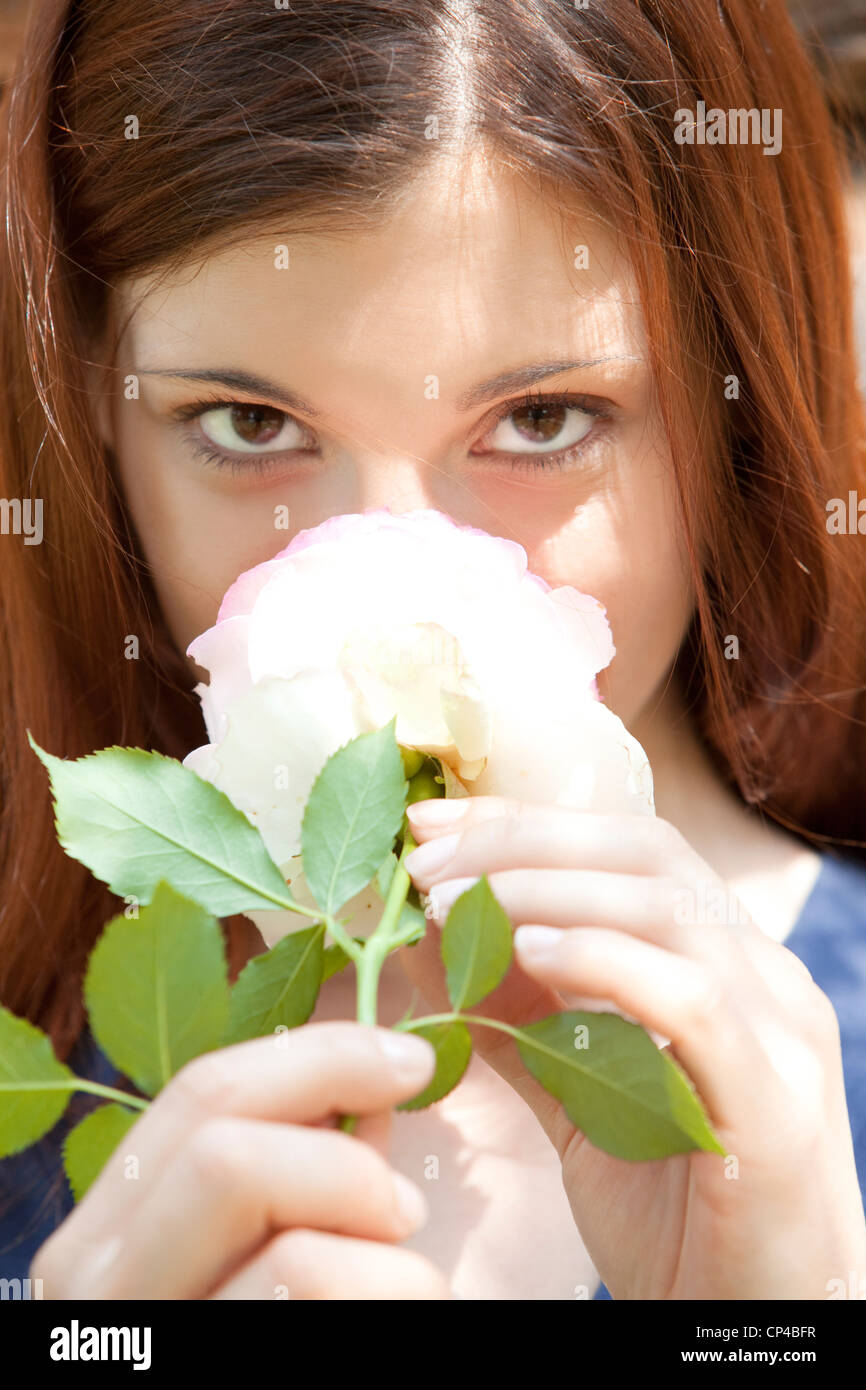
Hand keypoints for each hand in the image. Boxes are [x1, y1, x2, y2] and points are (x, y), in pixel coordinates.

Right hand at [32, 1022, 451, 1299]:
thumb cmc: (323, 1325)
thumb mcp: (305, 1235)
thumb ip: (320, 1159)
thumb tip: (380, 1068)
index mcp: (119, 1225)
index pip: (204, 1090)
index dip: (319, 1055)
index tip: (416, 1058)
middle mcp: (99, 1283)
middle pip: (221, 1141)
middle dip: (341, 1148)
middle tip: (409, 1201)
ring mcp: (144, 1341)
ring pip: (273, 1229)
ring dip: (376, 1247)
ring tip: (405, 1279)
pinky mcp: (202, 1371)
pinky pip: (309, 1293)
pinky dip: (390, 1297)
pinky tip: (399, 1324)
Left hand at [402, 796, 865, 1298]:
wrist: (755, 1328)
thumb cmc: (670, 1210)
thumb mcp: (573, 1090)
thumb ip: (513, 1011)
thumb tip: (428, 933)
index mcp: (720, 959)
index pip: (622, 846)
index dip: (520, 823)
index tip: (428, 824)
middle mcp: (760, 974)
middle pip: (645, 854)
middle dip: (521, 844)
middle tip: (425, 865)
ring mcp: (779, 1030)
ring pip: (669, 910)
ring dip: (546, 892)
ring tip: (454, 904)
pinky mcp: (776, 1102)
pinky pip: (696, 1004)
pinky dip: (608, 962)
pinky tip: (531, 954)